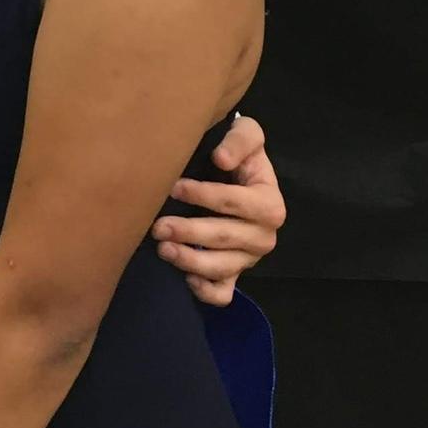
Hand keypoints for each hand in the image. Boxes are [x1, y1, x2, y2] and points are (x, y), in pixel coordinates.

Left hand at [150, 113, 285, 305]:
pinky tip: (186, 278)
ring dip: (190, 261)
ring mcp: (249, 258)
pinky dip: (206, 291)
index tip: (174, 187)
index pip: (233, 201)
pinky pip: (223, 293)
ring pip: (222, 268)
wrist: (241, 176)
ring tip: (163, 249)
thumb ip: (240, 140)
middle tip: (157, 226)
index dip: (203, 194)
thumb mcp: (248, 135)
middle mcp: (264, 236)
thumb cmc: (241, 154)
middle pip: (224, 237)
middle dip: (189, 231)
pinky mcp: (235, 274)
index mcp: (269, 203)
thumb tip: (222, 159)